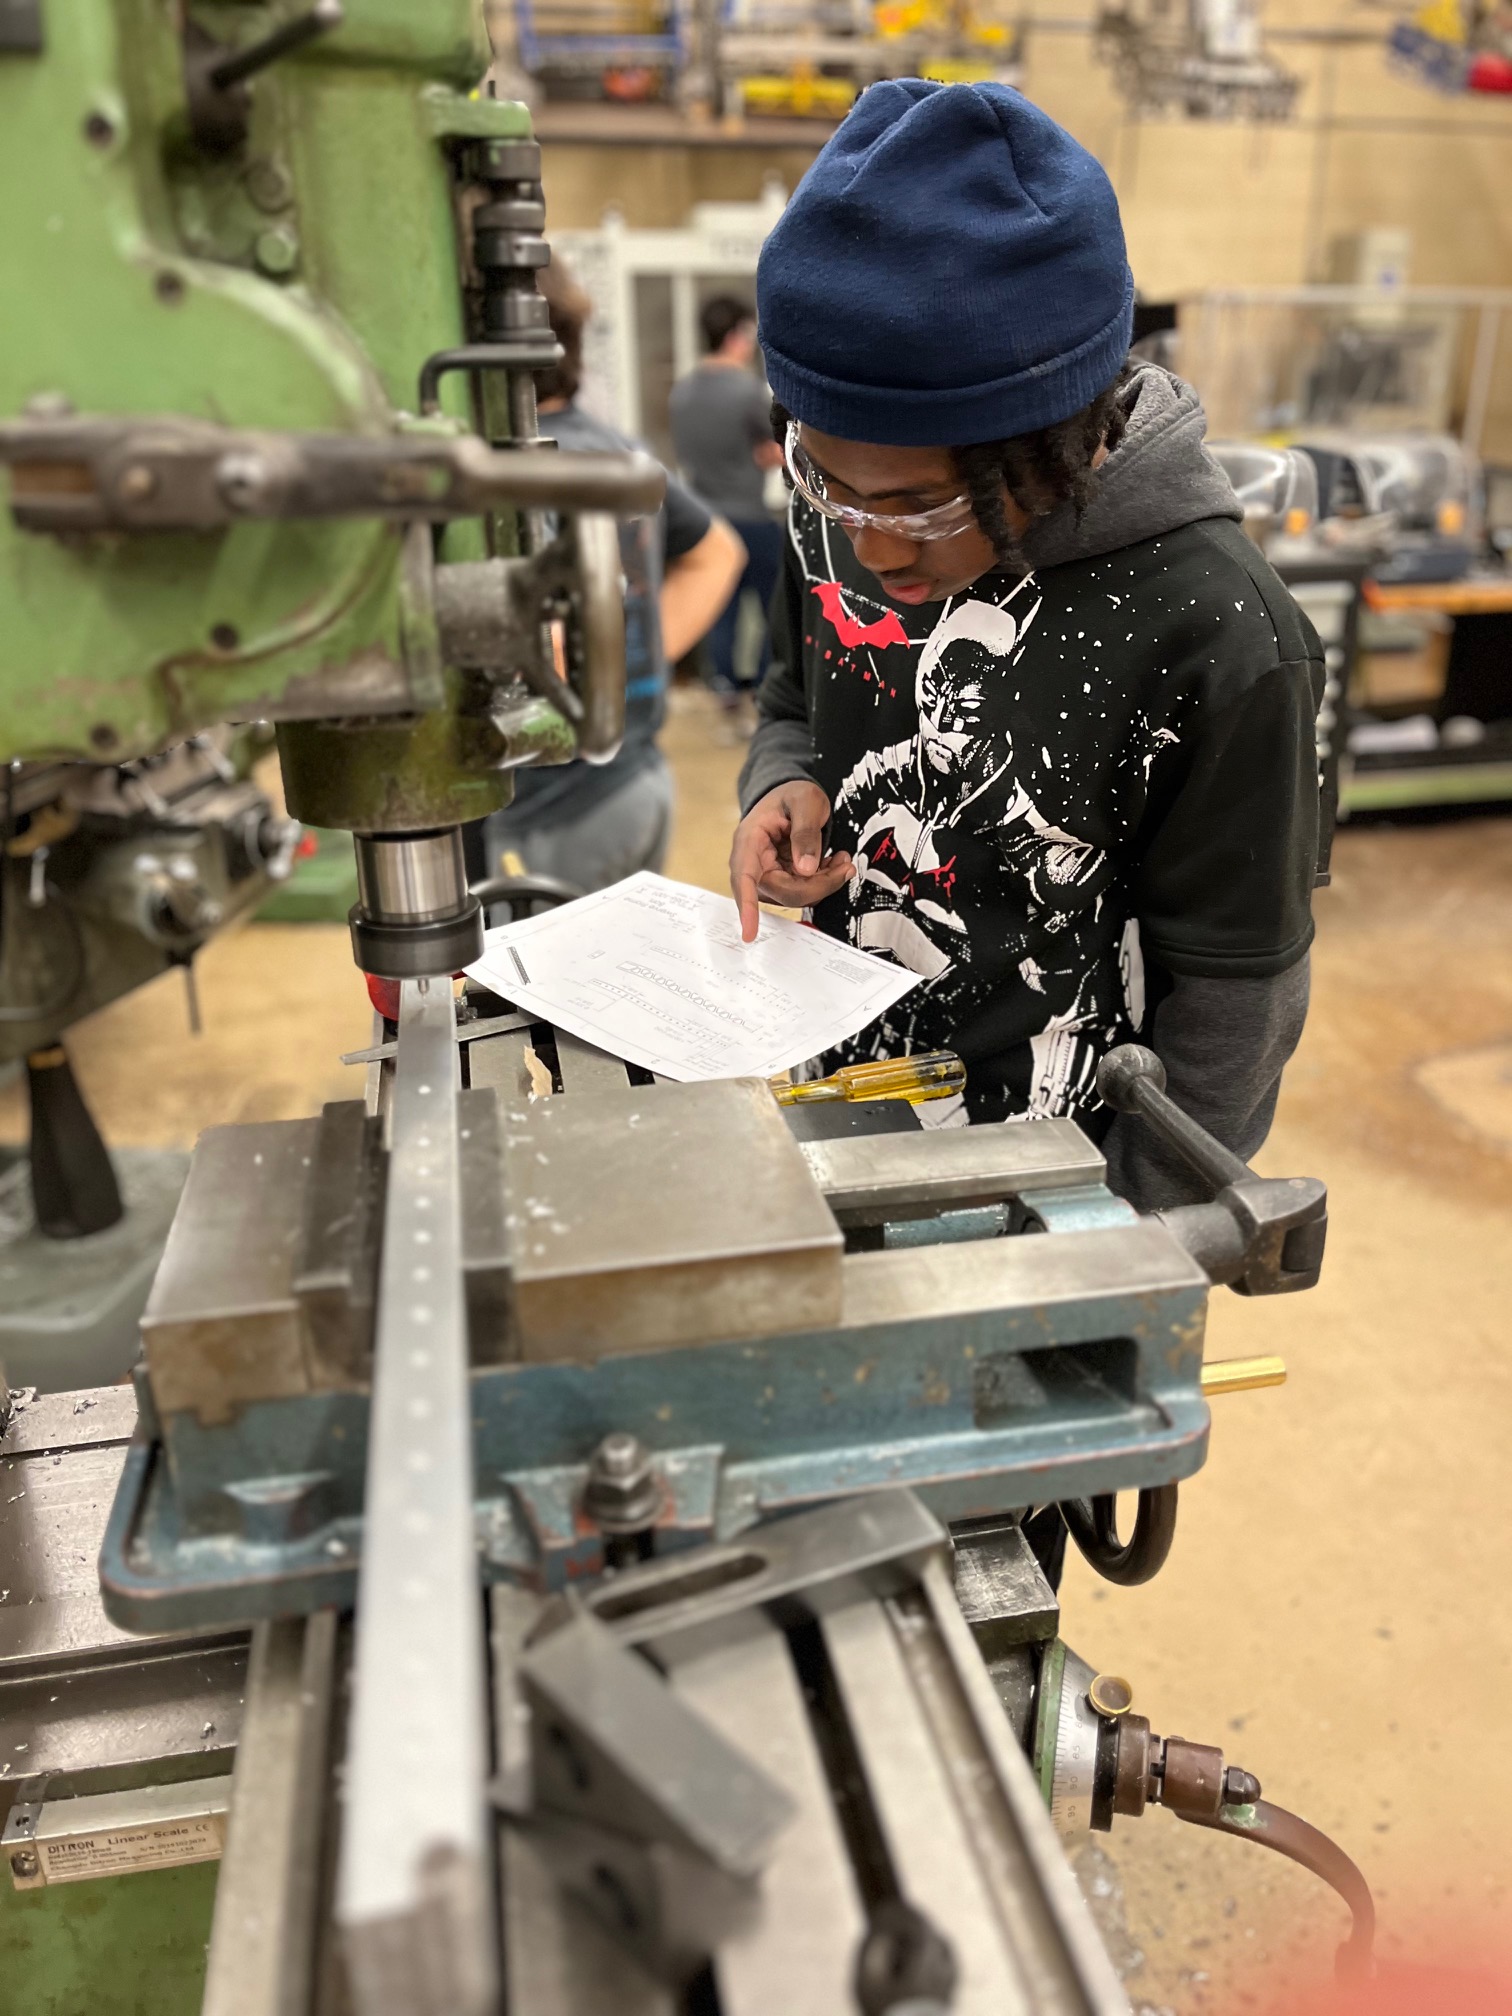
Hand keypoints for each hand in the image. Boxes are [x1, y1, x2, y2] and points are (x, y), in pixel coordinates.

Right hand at [729, 781, 852, 942]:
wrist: (791, 796)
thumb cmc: (792, 795)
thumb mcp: (805, 801)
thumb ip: (805, 833)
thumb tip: (806, 870)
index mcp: (749, 840)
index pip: (744, 877)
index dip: (746, 906)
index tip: (749, 932)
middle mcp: (753, 862)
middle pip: (783, 891)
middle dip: (819, 884)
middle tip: (844, 865)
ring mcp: (767, 875)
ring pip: (796, 896)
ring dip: (824, 883)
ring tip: (840, 859)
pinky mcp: (782, 881)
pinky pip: (803, 892)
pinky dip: (823, 881)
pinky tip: (831, 863)